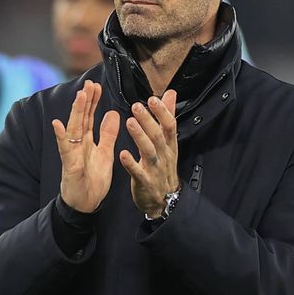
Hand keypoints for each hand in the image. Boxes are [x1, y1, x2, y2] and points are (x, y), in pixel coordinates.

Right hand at [52, 80, 119, 212]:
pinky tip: (57, 124)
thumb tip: (112, 114)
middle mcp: (78, 144)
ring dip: (76, 112)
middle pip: (81, 118)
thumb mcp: (105, 153)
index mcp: (87, 141)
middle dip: (84, 101)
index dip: (92, 102)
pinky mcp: (70, 165)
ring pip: (73, 129)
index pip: (89, 117)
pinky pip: (65, 149)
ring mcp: (72, 153)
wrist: (85, 203)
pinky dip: (61, 137)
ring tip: (79, 96)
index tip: (96, 85)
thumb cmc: (93, 179)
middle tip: (88, 84)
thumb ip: (108, 134)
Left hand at [119, 91, 178, 217]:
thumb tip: (171, 94)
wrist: (165, 200)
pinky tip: (122, 154)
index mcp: (169, 145)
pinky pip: (137, 172)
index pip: (170, 125)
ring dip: (139, 137)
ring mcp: (155, 169)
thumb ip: (168, 117)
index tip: (153, 99)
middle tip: (136, 106)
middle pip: (158, 136)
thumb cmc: (164, 166)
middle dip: (148, 120)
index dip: (163, 112)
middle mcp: (164, 155)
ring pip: (148, 151)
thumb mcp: (169, 142)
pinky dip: (131, 163)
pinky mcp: (144, 182)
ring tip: (130, 122)